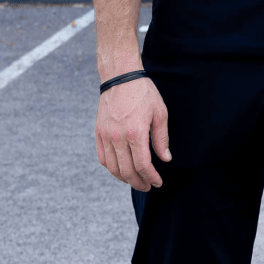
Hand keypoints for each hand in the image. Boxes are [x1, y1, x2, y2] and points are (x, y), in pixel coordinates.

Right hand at [95, 75, 170, 189]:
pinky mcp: (98, 133)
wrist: (120, 76)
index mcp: (135, 133)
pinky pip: (102, 158)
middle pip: (127, 171)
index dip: (151, 177)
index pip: (142, 165)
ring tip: (135, 181)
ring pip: (113, 168)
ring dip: (125, 179)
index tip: (158, 182)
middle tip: (148, 186)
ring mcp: (106, 136)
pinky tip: (121, 170)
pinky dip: (111, 169)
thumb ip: (161, 138)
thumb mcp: (159, 112)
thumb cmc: (143, 92)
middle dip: (139, 183)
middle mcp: (118, 137)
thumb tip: (165, 159)